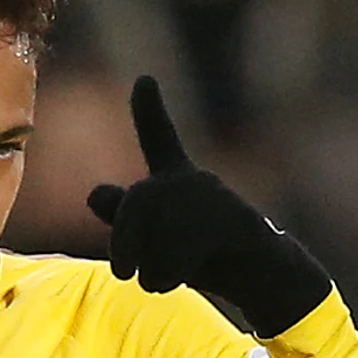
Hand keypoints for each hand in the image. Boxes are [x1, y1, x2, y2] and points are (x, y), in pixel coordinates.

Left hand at [86, 76, 330, 336]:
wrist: (262, 277)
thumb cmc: (207, 257)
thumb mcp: (157, 237)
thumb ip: (124, 215)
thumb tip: (95, 193)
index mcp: (177, 177)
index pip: (159, 138)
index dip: (150, 109)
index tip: (145, 78)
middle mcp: (194, 179)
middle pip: (133, 203)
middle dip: (122, 241)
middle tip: (121, 272)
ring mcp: (212, 197)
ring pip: (151, 235)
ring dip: (148, 270)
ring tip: (166, 277)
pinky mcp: (228, 222)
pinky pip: (174, 253)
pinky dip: (164, 276)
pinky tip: (182, 278)